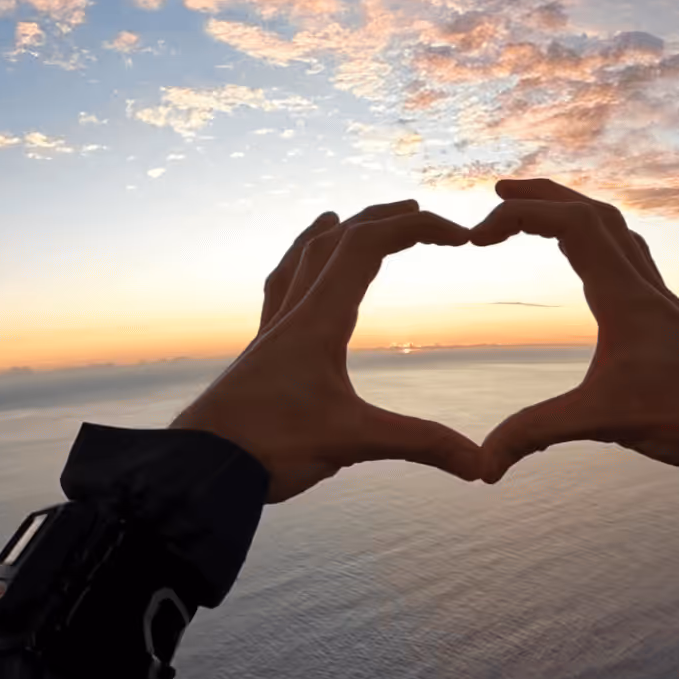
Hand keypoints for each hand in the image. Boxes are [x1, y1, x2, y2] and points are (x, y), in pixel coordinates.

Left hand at [171, 200, 483, 502]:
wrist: (198, 467)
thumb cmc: (266, 447)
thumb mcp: (352, 441)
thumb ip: (418, 444)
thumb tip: (480, 465)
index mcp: (318, 319)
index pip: (368, 246)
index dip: (416, 228)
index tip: (459, 234)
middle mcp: (293, 315)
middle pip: (336, 242)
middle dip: (381, 219)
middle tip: (417, 211)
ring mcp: (272, 334)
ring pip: (299, 261)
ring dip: (329, 234)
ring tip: (339, 218)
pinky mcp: (259, 356)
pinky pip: (276, 294)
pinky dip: (292, 271)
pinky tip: (291, 282)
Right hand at [468, 177, 678, 485]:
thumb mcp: (603, 422)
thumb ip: (536, 433)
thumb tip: (483, 466)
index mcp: (625, 295)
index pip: (570, 224)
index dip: (520, 215)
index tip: (477, 237)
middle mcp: (644, 286)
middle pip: (593, 212)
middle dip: (543, 196)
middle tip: (499, 194)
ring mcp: (660, 300)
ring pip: (617, 232)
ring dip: (575, 213)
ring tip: (539, 219)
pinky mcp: (668, 320)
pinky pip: (631, 260)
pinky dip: (601, 245)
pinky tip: (591, 272)